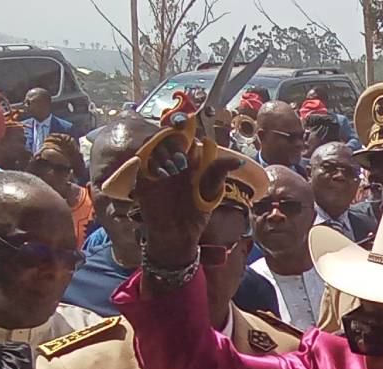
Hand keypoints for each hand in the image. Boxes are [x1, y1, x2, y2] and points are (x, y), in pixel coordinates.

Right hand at [132, 130, 240, 269]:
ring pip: (154, 145)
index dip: (184, 122)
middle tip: (184, 159)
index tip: (186, 119)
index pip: (185, 133)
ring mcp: (157, 167)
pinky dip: (153, 162)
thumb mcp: (211, 192)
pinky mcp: (144, 178)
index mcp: (190, 158)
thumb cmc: (197, 213)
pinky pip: (144, 161)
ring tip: (176, 169)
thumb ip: (219, 173)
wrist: (179, 235)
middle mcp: (173, 159)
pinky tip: (164, 174)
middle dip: (175, 140)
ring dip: (164, 151)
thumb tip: (239, 161)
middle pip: (168, 135)